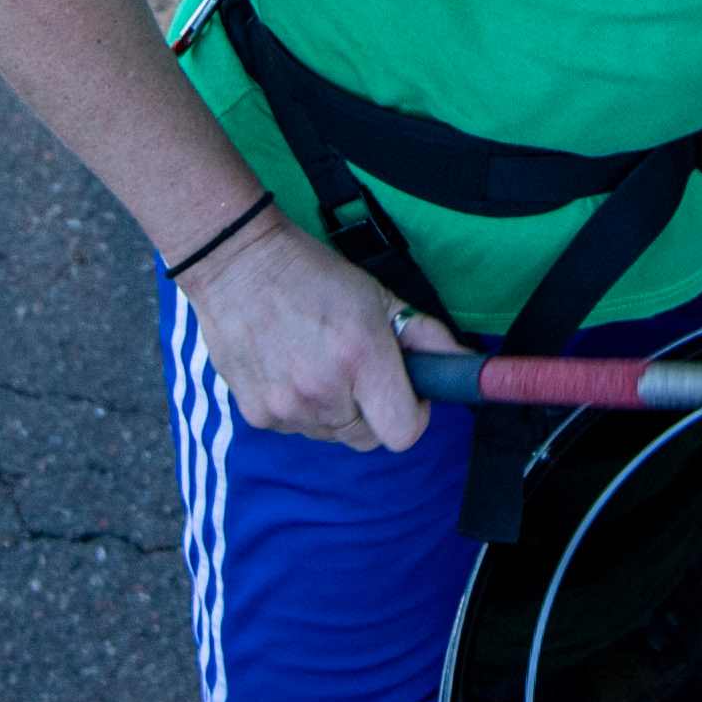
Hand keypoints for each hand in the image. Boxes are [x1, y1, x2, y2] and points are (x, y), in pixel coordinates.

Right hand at [179, 214, 439, 452]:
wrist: (237, 264)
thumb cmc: (312, 275)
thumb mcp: (378, 295)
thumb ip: (426, 336)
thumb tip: (464, 364)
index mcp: (361, 358)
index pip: (404, 432)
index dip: (413, 415)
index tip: (407, 393)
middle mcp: (324, 391)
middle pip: (369, 438)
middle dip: (374, 411)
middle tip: (359, 371)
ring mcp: (287, 407)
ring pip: (332, 434)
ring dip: (335, 408)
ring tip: (317, 360)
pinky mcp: (258, 415)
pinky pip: (297, 428)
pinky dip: (300, 407)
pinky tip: (289, 366)